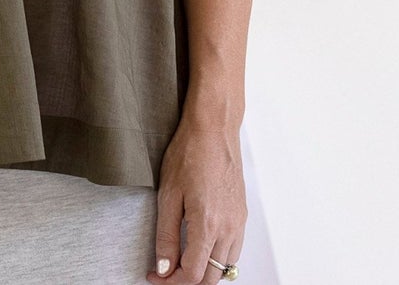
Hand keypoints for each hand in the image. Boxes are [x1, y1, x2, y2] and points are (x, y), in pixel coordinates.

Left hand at [145, 116, 246, 284]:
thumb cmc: (190, 152)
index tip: (155, 276)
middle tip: (166, 272)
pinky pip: (234, 250)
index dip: (171, 282)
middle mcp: (229, 228)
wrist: (214, 128)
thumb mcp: (168, 194)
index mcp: (208, 225)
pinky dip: (218, 258)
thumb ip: (166, 236)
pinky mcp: (242, 214)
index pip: (192, 274)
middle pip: (212, 277)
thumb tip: (164, 267)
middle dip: (188, 281)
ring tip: (182, 261)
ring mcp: (239, 222)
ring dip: (205, 271)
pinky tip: (202, 246)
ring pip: (226, 267)